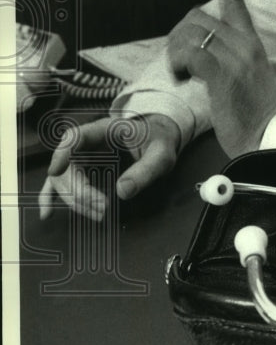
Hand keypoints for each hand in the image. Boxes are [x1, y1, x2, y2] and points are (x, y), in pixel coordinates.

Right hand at [40, 113, 180, 220]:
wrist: (158, 137)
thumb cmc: (159, 140)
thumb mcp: (161, 154)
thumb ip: (146, 170)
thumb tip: (122, 192)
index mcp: (104, 130)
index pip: (74, 137)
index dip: (61, 153)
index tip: (55, 172)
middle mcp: (87, 143)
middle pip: (68, 166)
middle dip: (80, 190)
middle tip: (104, 207)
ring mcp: (82, 157)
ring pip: (64, 179)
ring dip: (74, 200)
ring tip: (98, 215)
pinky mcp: (83, 170)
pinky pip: (63, 184)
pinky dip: (52, 198)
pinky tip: (46, 214)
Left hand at [167, 0, 275, 158]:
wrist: (269, 139)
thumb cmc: (253, 114)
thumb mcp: (243, 77)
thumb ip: (225, 56)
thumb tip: (198, 48)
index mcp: (250, 41)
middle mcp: (245, 43)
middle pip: (197, 15)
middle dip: (178, 37)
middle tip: (181, 63)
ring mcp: (236, 58)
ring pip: (190, 32)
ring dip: (176, 53)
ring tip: (185, 74)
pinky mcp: (224, 74)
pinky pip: (191, 52)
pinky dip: (180, 64)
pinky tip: (186, 79)